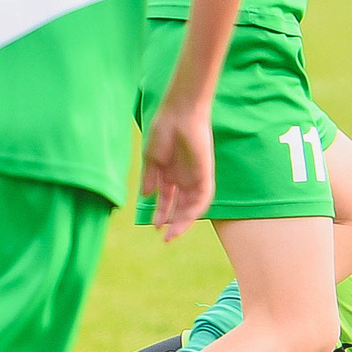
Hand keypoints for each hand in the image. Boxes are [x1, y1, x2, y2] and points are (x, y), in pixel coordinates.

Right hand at [139, 98, 216, 239]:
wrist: (179, 112)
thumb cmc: (164, 129)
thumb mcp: (152, 158)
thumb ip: (150, 177)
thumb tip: (145, 196)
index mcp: (169, 174)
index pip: (167, 200)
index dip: (161, 213)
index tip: (153, 226)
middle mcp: (183, 178)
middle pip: (180, 206)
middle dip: (172, 223)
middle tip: (165, 238)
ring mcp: (195, 176)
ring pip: (192, 206)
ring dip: (183, 222)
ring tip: (173, 234)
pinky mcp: (205, 173)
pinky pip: (203, 197)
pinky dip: (194, 210)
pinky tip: (184, 219)